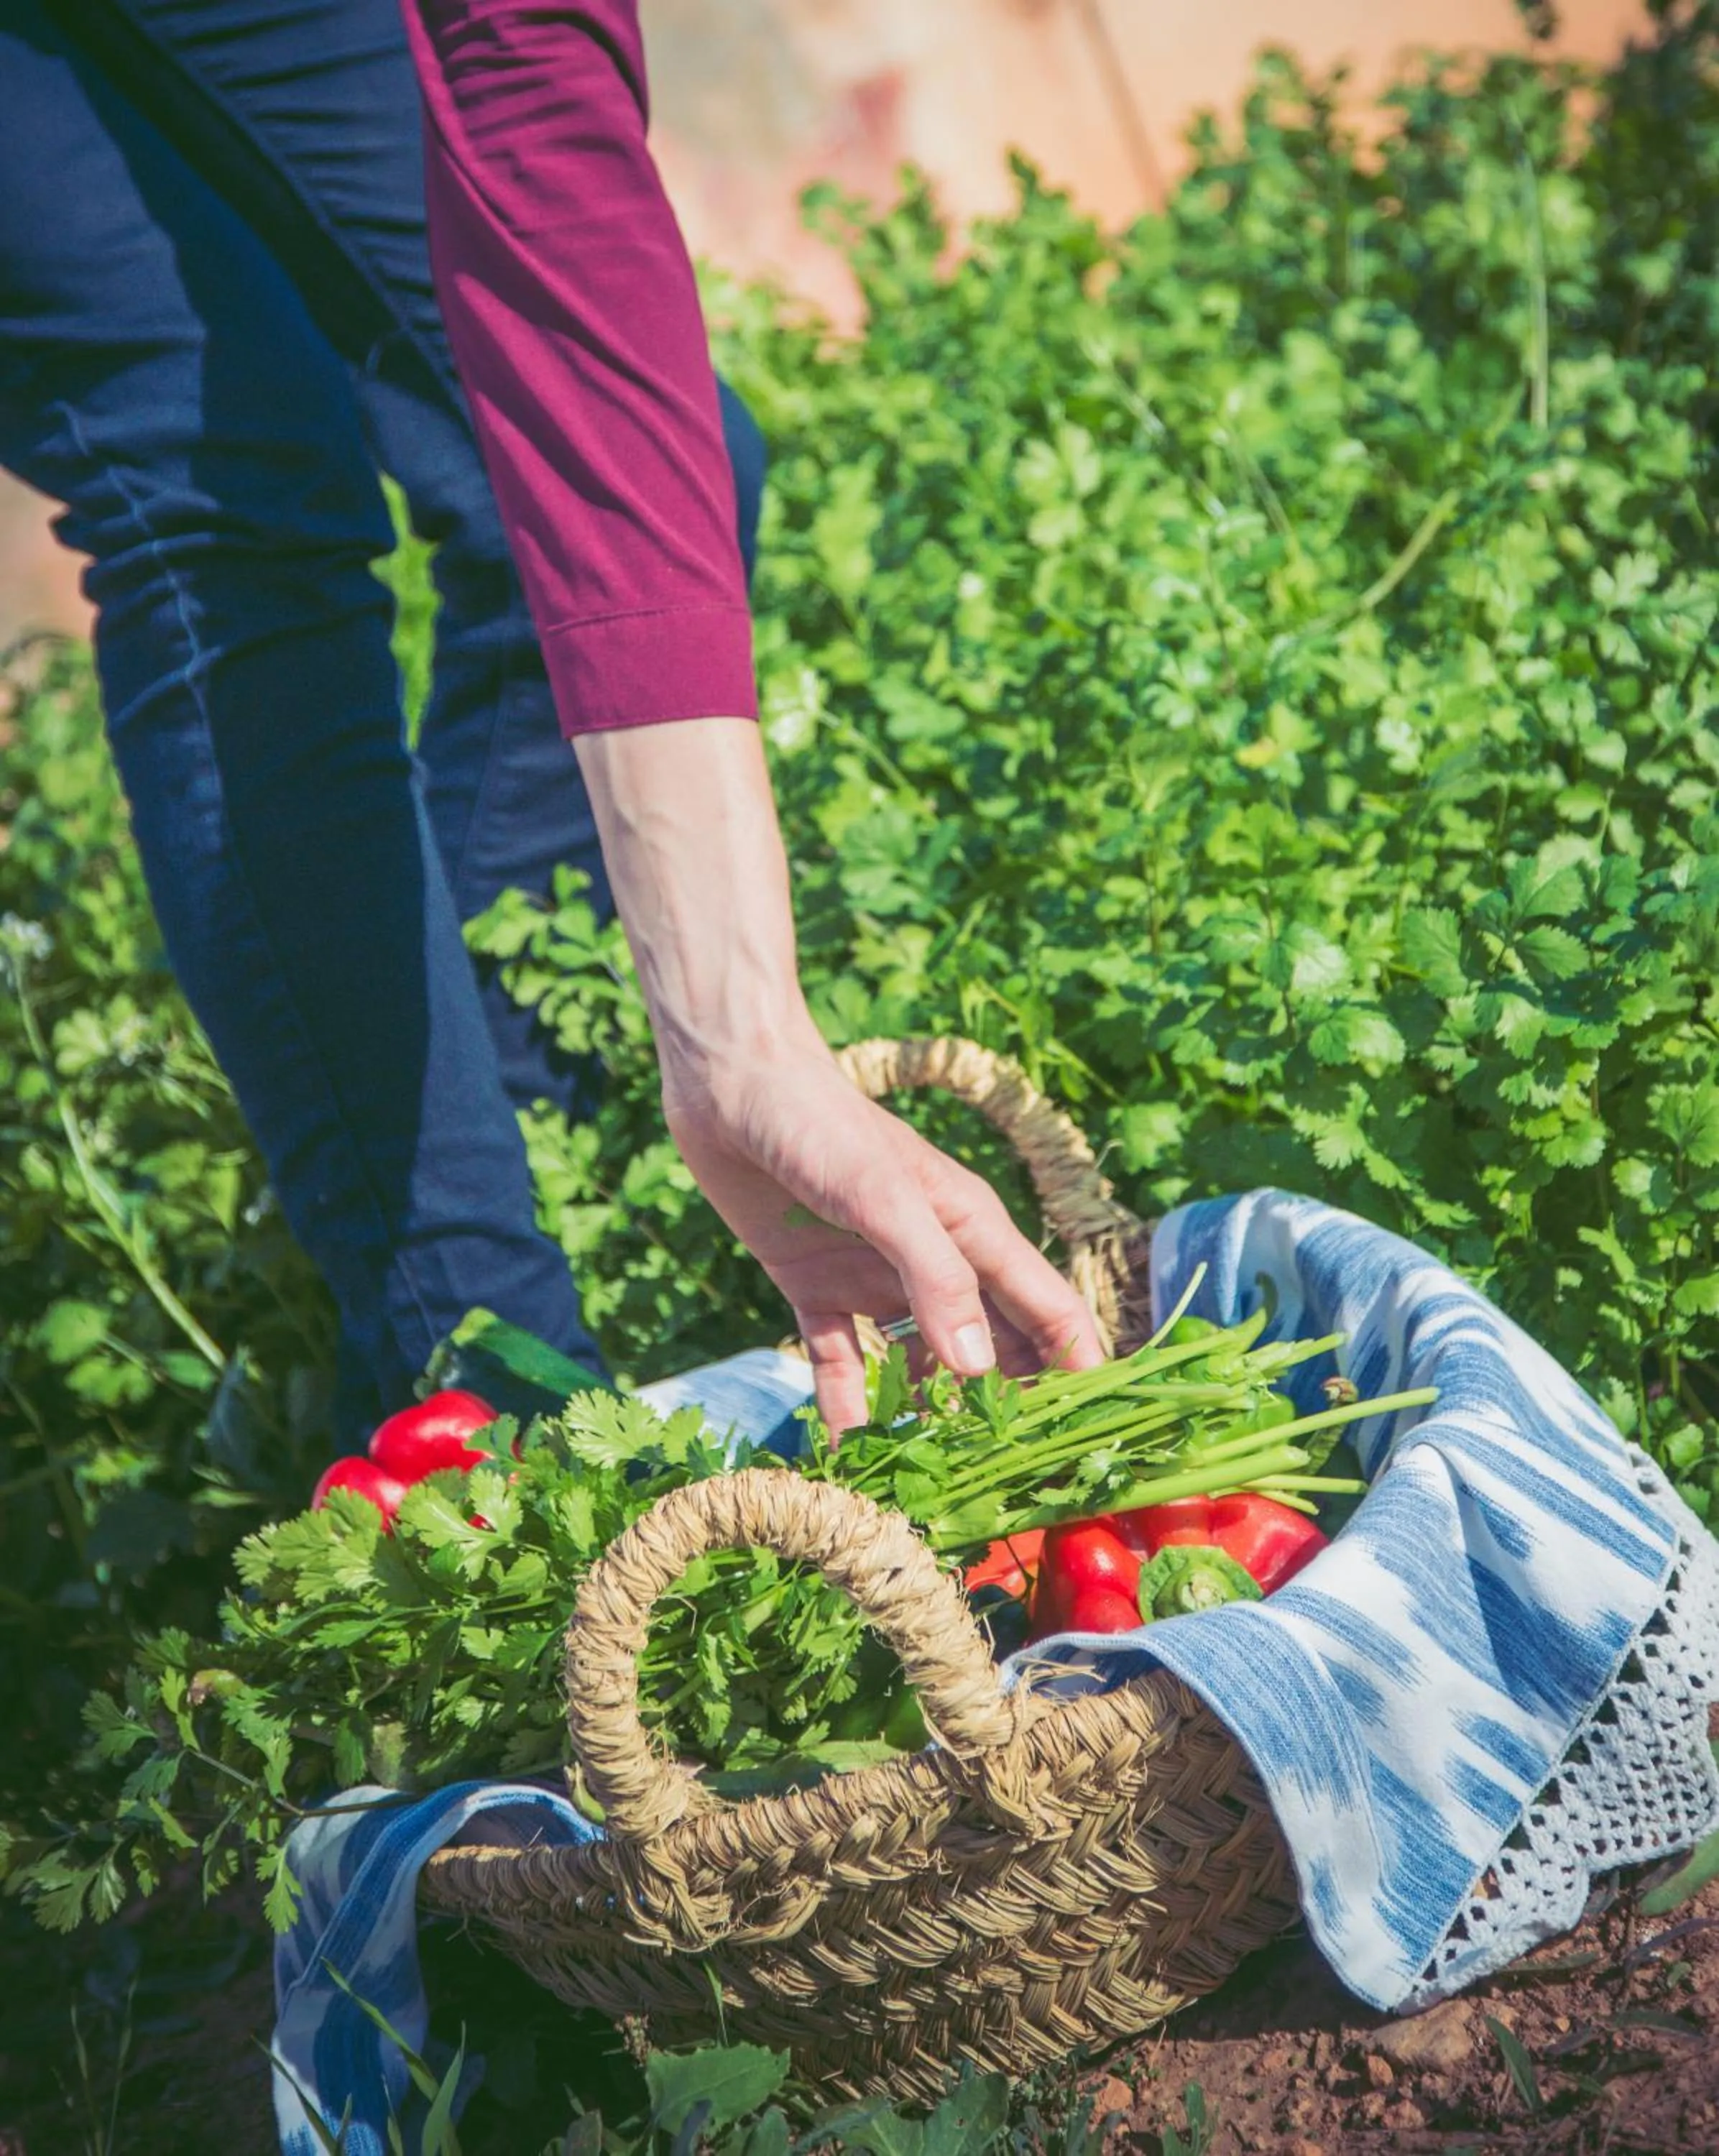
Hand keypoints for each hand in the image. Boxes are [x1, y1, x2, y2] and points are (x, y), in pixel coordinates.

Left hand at [570, 717, 1102, 1428]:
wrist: (730, 1083)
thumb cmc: (820, 1124)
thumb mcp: (885, 1199)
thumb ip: (936, 1280)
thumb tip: (982, 1371)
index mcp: (972, 1229)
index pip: (1046, 1308)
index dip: (1079, 1365)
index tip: (1102, 1430)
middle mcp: (932, 1260)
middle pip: (990, 1347)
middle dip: (1008, 1408)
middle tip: (1018, 1482)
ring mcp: (873, 1277)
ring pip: (918, 1365)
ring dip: (928, 1416)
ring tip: (938, 1481)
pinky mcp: (813, 1287)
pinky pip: (839, 1361)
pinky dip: (846, 1406)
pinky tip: (848, 1455)